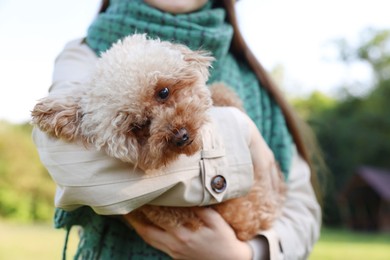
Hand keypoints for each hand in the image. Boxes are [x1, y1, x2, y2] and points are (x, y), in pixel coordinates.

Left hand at [123, 208, 252, 259]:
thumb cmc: (224, 240)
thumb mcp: (216, 222)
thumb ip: (202, 209)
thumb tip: (189, 197)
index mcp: (183, 235)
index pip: (159, 219)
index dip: (147, 208)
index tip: (140, 197)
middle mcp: (175, 244)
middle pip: (147, 232)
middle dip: (135, 220)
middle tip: (127, 206)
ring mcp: (174, 252)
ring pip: (150, 240)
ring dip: (139, 228)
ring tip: (131, 216)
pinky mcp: (176, 256)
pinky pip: (156, 245)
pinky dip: (148, 235)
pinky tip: (146, 227)